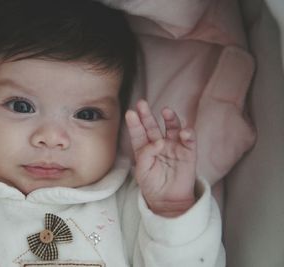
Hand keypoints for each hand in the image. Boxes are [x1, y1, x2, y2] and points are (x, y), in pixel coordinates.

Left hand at [125, 100, 196, 216]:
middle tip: (142, 104)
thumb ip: (146, 155)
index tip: (130, 113)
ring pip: (172, 128)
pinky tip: (184, 132)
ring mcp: (174, 146)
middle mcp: (159, 143)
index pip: (138, 133)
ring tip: (166, 111)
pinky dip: (188, 134)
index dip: (135, 123)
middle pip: (153, 126)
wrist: (168, 201)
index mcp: (144, 148)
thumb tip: (159, 142)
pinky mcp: (188, 152)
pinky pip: (189, 141)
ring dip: (170, 118)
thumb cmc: (152, 186)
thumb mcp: (142, 172)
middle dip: (147, 115)